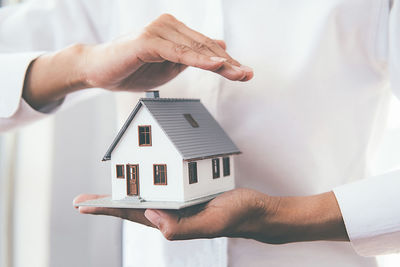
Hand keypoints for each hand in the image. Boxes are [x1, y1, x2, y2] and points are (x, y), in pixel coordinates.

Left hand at [73, 188, 348, 242]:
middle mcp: (171, 212)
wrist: (257, 210)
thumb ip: (181, 227)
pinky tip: (144, 174)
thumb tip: (149, 215)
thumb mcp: (211, 223)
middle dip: (107, 203)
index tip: (82, 205)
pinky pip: (164, 183)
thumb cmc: (237, 217)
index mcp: (171, 221)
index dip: (106, 210)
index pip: (131, 214)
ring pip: (146, 193)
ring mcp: (179, 201)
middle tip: (83, 199)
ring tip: (107, 187)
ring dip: (125, 190)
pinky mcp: (188, 190)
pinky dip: (150, 179)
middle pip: (132, 205)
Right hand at [83, 14, 252, 90]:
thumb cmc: (131, 69)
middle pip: (205, 47)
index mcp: (175, 33)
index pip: (206, 48)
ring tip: (238, 73)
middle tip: (247, 75)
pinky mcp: (147, 40)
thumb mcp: (169, 68)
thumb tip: (219, 50)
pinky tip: (215, 65)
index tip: (245, 73)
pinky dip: (197, 60)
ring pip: (195, 49)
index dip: (227, 62)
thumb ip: (192, 59)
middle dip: (229, 63)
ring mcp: (158, 31)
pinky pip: (177, 52)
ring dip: (219, 63)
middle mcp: (169, 26)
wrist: (97, 70)